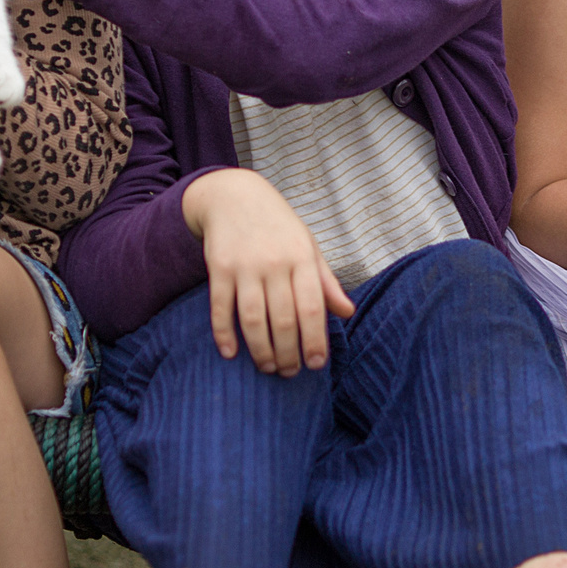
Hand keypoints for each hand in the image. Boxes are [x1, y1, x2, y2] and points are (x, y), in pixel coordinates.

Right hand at [182, 169, 353, 376]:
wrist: (234, 195)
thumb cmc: (278, 226)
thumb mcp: (308, 246)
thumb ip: (326, 281)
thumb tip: (347, 312)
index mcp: (302, 258)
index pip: (312, 308)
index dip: (314, 341)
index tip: (315, 364)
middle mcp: (275, 263)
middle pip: (283, 320)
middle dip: (288, 354)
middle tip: (290, 372)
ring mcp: (245, 266)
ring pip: (253, 320)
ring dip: (261, 351)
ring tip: (268, 367)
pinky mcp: (219, 268)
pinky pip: (220, 308)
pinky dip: (224, 334)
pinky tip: (231, 353)